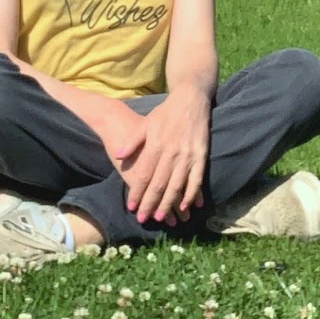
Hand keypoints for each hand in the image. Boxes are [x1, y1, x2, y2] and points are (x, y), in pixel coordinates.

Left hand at [116, 85, 210, 226]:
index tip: (131, 206)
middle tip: (143, 218)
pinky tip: (186, 206)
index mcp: (156, 144)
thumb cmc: (165, 113)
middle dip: (150, 203)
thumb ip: (132, 140)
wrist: (190, 100)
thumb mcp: (145, 123)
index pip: (144, 174)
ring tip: (161, 217)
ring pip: (176, 185)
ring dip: (168, 203)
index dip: (137, 192)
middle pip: (159, 184)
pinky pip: (196, 179)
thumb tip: (118, 156)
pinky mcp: (201, 156)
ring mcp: (188, 155)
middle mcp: (172, 152)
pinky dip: (191, 194)